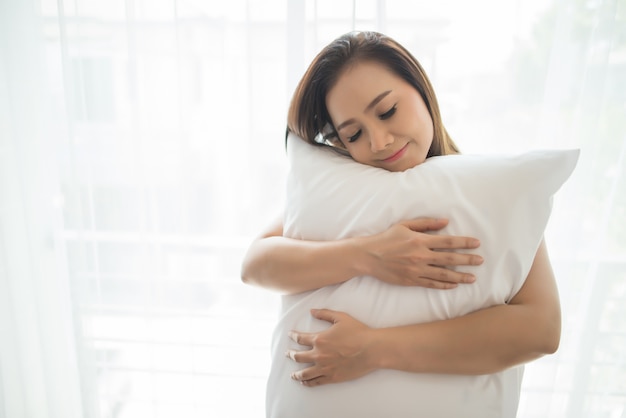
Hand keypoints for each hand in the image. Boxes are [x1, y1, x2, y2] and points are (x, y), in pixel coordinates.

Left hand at [286, 309, 374, 386]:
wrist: (371, 349)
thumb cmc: (358, 332)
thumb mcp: (341, 317)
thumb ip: (324, 314)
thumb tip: (312, 311)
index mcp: (319, 339)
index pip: (300, 338)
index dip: (293, 336)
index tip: (290, 335)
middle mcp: (319, 355)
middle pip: (298, 357)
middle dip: (291, 355)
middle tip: (287, 354)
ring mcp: (325, 368)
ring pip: (304, 373)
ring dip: (296, 374)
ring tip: (292, 375)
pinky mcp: (332, 377)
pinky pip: (316, 381)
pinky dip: (308, 382)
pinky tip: (305, 382)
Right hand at [360, 217, 482, 288]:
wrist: (368, 256)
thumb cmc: (386, 238)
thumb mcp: (404, 225)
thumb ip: (426, 224)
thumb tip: (445, 222)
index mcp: (420, 240)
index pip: (448, 241)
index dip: (464, 242)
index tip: (476, 244)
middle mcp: (420, 256)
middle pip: (450, 259)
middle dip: (467, 260)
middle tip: (480, 261)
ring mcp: (416, 270)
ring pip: (443, 274)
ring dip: (460, 276)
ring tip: (473, 278)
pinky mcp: (411, 280)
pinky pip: (431, 283)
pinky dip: (444, 285)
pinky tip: (454, 285)